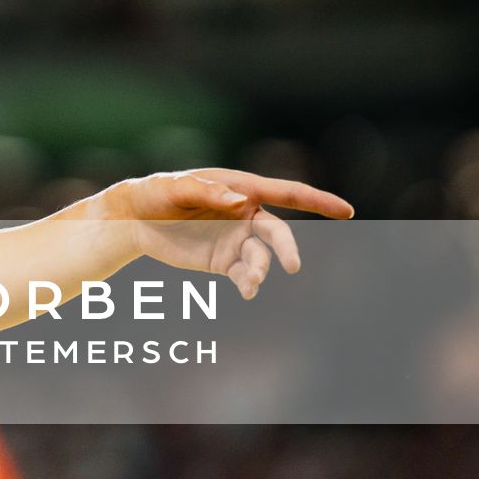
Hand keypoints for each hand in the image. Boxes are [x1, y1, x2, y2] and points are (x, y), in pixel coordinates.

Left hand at [103, 169, 353, 298]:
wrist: (132, 218)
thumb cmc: (155, 193)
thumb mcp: (175, 188)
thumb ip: (208, 191)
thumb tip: (242, 200)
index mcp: (241, 187)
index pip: (286, 192)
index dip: (317, 200)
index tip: (346, 210)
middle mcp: (245, 213)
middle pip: (278, 232)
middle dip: (287, 249)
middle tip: (291, 266)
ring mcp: (235, 238)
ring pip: (261, 257)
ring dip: (260, 271)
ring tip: (249, 284)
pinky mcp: (222, 260)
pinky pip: (244, 274)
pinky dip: (249, 283)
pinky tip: (247, 290)